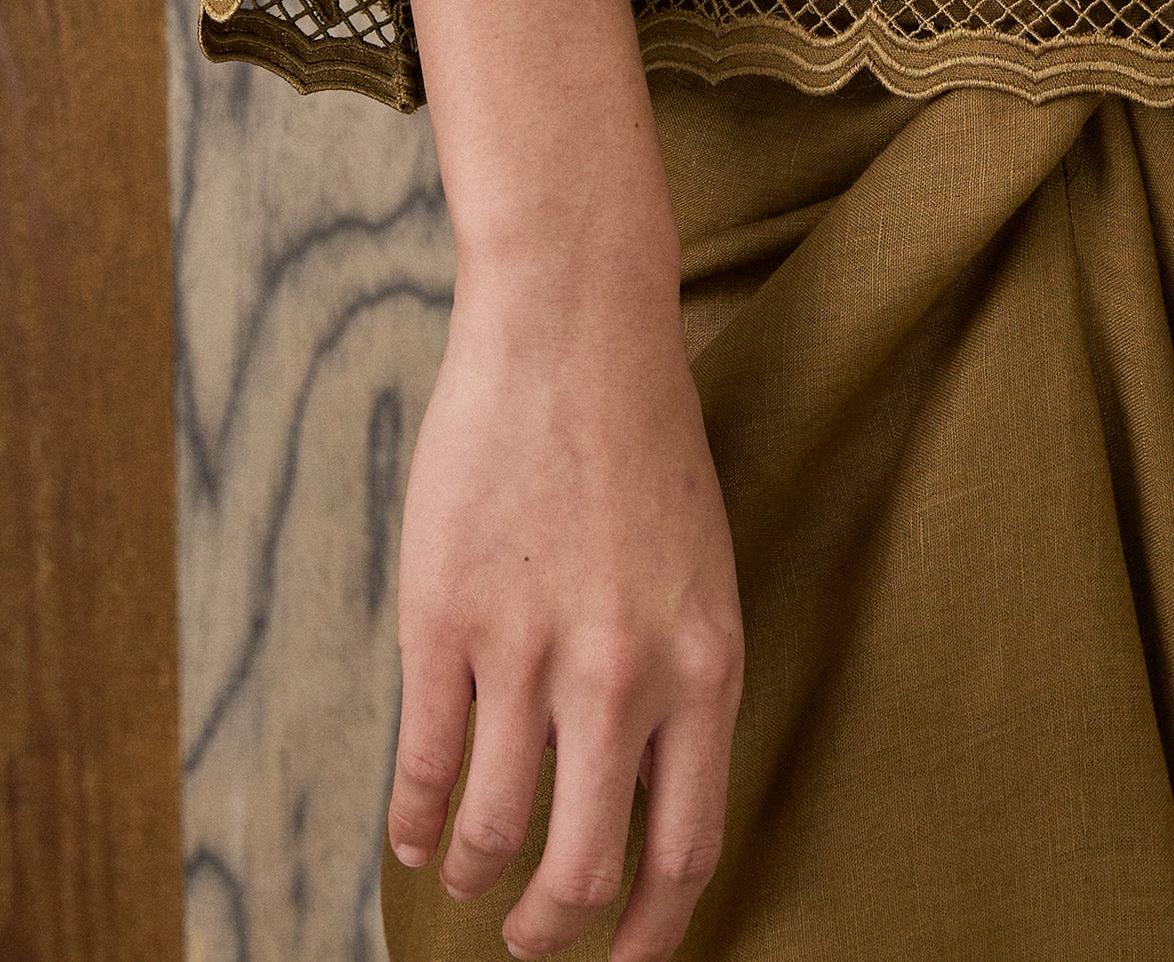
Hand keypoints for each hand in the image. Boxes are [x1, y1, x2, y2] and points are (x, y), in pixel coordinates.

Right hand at [388, 229, 742, 960]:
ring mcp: (529, 652)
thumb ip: (678, 685)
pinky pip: (423, 769)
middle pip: (584, 871)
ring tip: (466, 873)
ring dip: (474, 875)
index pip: (686, 849)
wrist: (576, 329)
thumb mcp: (698, 573)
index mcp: (705, 665)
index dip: (650, 931)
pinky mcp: (445, 624)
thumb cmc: (644, 447)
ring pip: (492, 833)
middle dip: (551, 931)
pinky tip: (412, 835)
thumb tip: (646, 806)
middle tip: (530, 940)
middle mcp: (623, 675)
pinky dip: (412, 824)